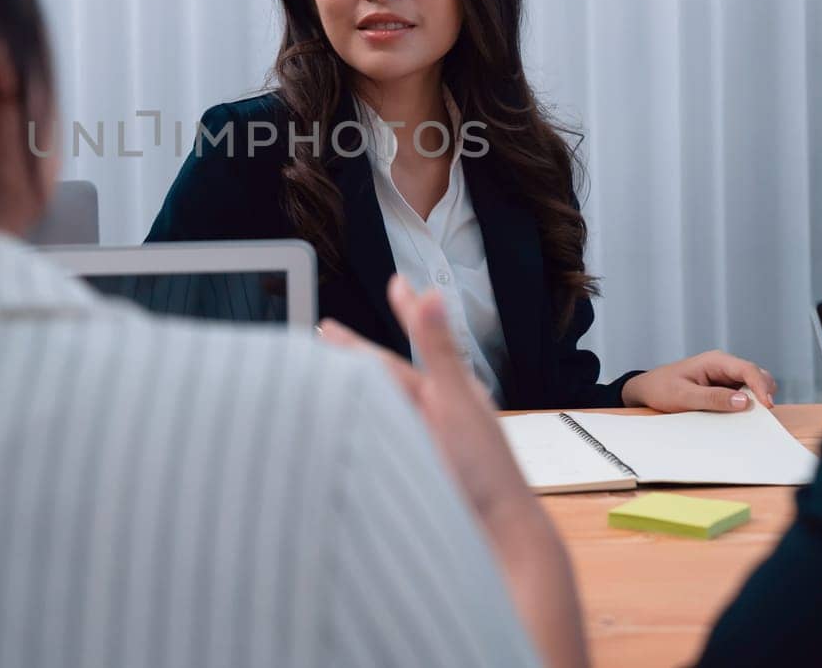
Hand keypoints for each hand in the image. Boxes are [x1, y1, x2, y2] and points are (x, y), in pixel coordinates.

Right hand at [319, 276, 530, 526]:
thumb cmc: (488, 471)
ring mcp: (424, 442)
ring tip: (324, 373)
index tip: (396, 283)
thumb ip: (441, 351)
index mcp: (452, 391)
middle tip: (325, 331)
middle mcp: (437, 413)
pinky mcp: (413, 470)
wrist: (497, 538)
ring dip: (353, 388)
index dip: (406, 312)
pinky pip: (379, 439)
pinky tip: (341, 428)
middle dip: (356, 352)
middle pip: (388, 375)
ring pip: (380, 405)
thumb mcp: (458, 402)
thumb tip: (432, 297)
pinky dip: (359, 426)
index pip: (417, 342)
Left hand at [621, 350, 777, 411]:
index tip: (768, 406)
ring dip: (756, 399)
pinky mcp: (724, 388)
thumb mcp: (685, 396)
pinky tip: (741, 416)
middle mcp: (724, 366)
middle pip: (757, 375)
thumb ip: (713, 398)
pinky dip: (747, 404)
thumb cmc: (662, 389)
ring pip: (754, 385)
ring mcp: (726, 377)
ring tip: (750, 417)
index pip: (748, 369)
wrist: (647, 390)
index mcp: (716, 361)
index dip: (761, 386)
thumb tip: (744, 401)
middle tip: (761, 415)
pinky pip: (744, 394)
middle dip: (763, 392)